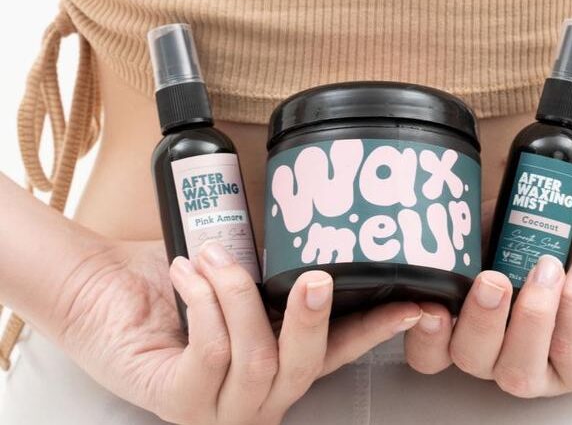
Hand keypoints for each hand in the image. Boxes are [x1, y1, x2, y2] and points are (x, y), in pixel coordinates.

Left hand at [52, 241, 421, 423]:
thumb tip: (317, 222)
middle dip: (311, 315)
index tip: (417, 304)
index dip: (379, 329)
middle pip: (305, 366)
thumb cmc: (166, 280)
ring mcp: (216, 406)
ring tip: (214, 256)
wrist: (96, 288)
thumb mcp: (236, 270)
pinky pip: (211, 354)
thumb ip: (272, 264)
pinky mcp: (176, 401)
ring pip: (256, 358)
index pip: (337, 351)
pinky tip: (187, 275)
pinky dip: (204, 303)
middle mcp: (253, 393)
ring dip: (236, 294)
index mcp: (273, 359)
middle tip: (313, 274)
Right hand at [403, 180, 571, 396]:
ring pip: (517, 373)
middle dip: (478, 321)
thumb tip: (432, 230)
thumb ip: (465, 234)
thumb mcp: (502, 221)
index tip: (429, 304)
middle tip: (493, 279)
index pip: (430, 348)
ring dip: (528, 319)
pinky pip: (571, 355)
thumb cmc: (565, 226)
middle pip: (468, 361)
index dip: (422, 336)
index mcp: (472, 316)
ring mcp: (545, 362)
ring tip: (546, 268)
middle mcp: (502, 346)